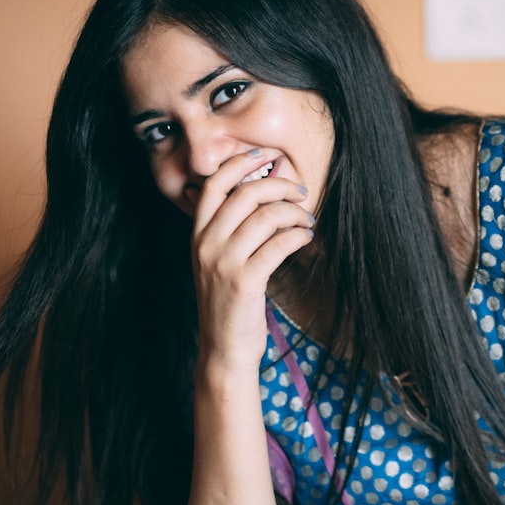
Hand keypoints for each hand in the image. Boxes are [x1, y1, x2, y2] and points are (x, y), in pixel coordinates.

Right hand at [190, 148, 314, 374]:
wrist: (223, 348)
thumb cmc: (228, 302)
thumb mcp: (216, 261)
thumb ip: (230, 230)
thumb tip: (266, 192)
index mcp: (197, 235)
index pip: (213, 184)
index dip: (239, 163)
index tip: (265, 156)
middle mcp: (205, 244)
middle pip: (246, 194)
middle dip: (279, 186)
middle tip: (300, 192)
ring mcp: (223, 263)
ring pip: (266, 217)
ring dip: (295, 213)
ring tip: (307, 221)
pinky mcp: (245, 282)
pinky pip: (279, 244)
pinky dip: (299, 236)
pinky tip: (305, 238)